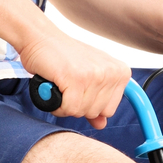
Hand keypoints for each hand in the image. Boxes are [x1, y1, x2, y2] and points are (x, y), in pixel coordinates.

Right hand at [18, 30, 133, 128]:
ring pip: (81, 112)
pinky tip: (53, 87)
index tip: (80, 89)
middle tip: (67, 85)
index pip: (109, 110)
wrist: (41, 38)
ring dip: (65, 104)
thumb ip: (97, 101)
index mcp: (121, 72)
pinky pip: (68, 109)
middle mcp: (112, 73)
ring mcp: (95, 75)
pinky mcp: (77, 78)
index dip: (90, 105)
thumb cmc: (63, 56)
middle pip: (95, 112)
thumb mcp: (87, 77)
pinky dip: (56, 104)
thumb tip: (101, 125)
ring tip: (61, 84)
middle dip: (77, 105)